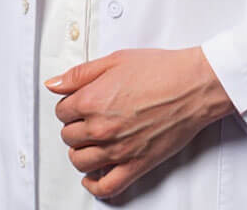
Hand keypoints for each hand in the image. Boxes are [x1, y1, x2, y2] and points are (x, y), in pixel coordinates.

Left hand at [44, 45, 234, 199]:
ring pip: (81, 162)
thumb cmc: (161, 69)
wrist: (193, 85)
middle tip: (87, 119)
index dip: (70, 105)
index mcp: (92, 100)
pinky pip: (106, 187)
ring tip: (89, 143)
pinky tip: (92, 177)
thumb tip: (54, 84)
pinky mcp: (136, 165)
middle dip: (75, 127)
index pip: (62, 112)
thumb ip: (80, 74)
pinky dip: (94, 185)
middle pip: (69, 137)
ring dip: (80, 153)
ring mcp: (117, 150)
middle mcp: (101, 128)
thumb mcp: (116, 60)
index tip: (78, 103)